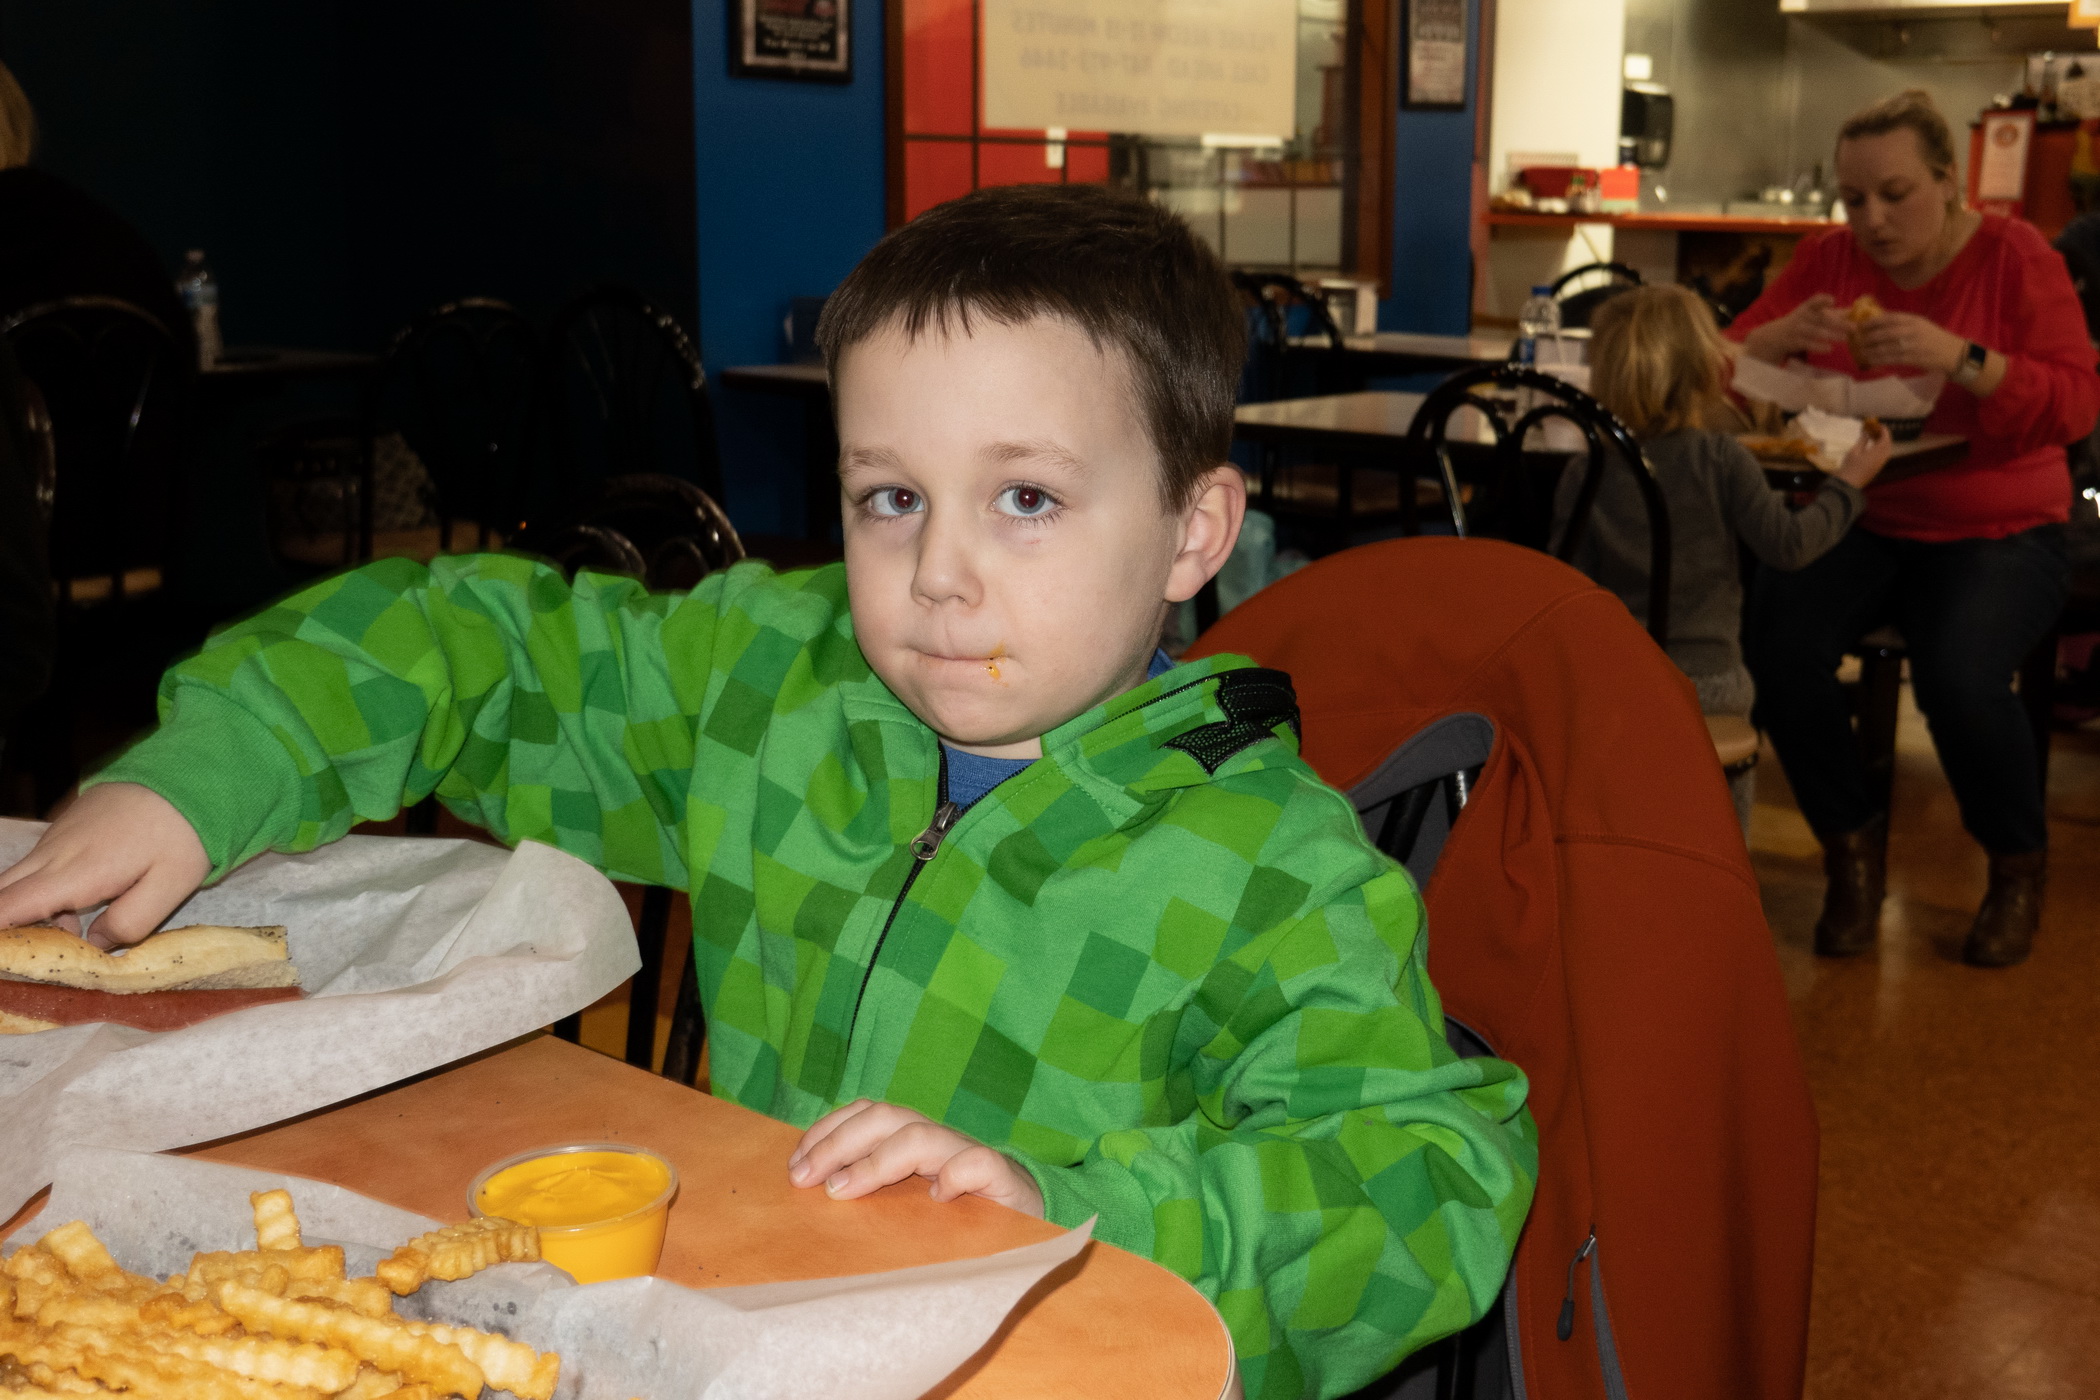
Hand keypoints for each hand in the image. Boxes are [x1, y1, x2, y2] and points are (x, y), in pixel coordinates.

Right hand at [0, 784, 209, 946]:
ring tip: (77, 921)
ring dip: (32, 907)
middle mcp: (51, 855)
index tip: (15, 954)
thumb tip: (95, 944)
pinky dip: (44, 886)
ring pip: (17, 880)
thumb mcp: (170, 887)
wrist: (185, 778)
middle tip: (49, 944)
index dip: (1, 937)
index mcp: (73, 874)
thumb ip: (129, 923)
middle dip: (11, 925)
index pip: (6, 908)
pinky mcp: (62, 828)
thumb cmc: (180, 836)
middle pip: (2, 894)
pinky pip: (36, 863)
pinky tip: (85, 894)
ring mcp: (53, 838)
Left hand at [787, 1099, 1045, 1216]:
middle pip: (885, 1118)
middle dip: (837, 1143)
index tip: (794, 1165)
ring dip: (876, 1161)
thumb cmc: (960, 1216)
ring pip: (922, 1137)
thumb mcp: (910, 1201)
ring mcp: (970, 1157)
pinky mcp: (1002, 1179)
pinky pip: (979, 1164)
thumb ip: (875, 1188)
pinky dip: (955, 1175)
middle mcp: (939, 1141)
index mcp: (914, 1141)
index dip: (826, 1132)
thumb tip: (813, 1189)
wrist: (1036, 1222)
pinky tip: (937, 1198)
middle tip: (804, 1179)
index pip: (865, 1114)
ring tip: (843, 1191)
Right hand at [1741, 293, 1852, 363]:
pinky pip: (1806, 344)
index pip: (1814, 302)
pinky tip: (1829, 349)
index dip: (1822, 300)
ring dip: (1831, 335)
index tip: (1833, 301)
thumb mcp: (1812, 316)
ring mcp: (1796, 330)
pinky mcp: (1793, 342)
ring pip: (1815, 332)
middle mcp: (1801, 317)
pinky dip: (1818, 346)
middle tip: (1853, 327)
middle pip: (1821, 319)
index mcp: (1806, 309)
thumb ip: (1831, 314)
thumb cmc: (1799, 324)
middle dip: (1838, 323)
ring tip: (1845, 339)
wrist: (1774, 337)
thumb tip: (1852, 311)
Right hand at [1837, 421, 1893, 488]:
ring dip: (1882, 442)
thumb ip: (1862, 441)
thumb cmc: (1850, 466)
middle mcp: (1882, 458)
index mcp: (1877, 452)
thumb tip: (1866, 433)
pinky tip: (1871, 447)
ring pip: (1886, 450)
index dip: (1883, 430)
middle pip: (1888, 444)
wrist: (1849, 484)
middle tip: (1875, 430)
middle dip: (1883, 435)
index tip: (1878, 424)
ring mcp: (1880, 464)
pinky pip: (1883, 455)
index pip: (1885, 438)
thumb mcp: (1854, 451)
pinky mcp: (1877, 468)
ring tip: (1872, 437)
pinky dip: (1880, 448)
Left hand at [1850, 311, 1964, 374]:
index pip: (1889, 318)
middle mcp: (1911, 331)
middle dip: (1868, 337)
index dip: (1872, 322)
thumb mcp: (1920, 324)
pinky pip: (1890, 359)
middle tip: (1858, 340)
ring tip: (1861, 351)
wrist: (1951, 352)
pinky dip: (1878, 360)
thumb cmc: (1932, 337)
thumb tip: (1879, 320)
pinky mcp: (1911, 359)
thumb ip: (1902, 322)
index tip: (1861, 325)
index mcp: (1913, 320)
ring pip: (1885, 348)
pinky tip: (1870, 360)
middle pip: (1884, 334)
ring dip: (1870, 351)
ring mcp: (1911, 346)